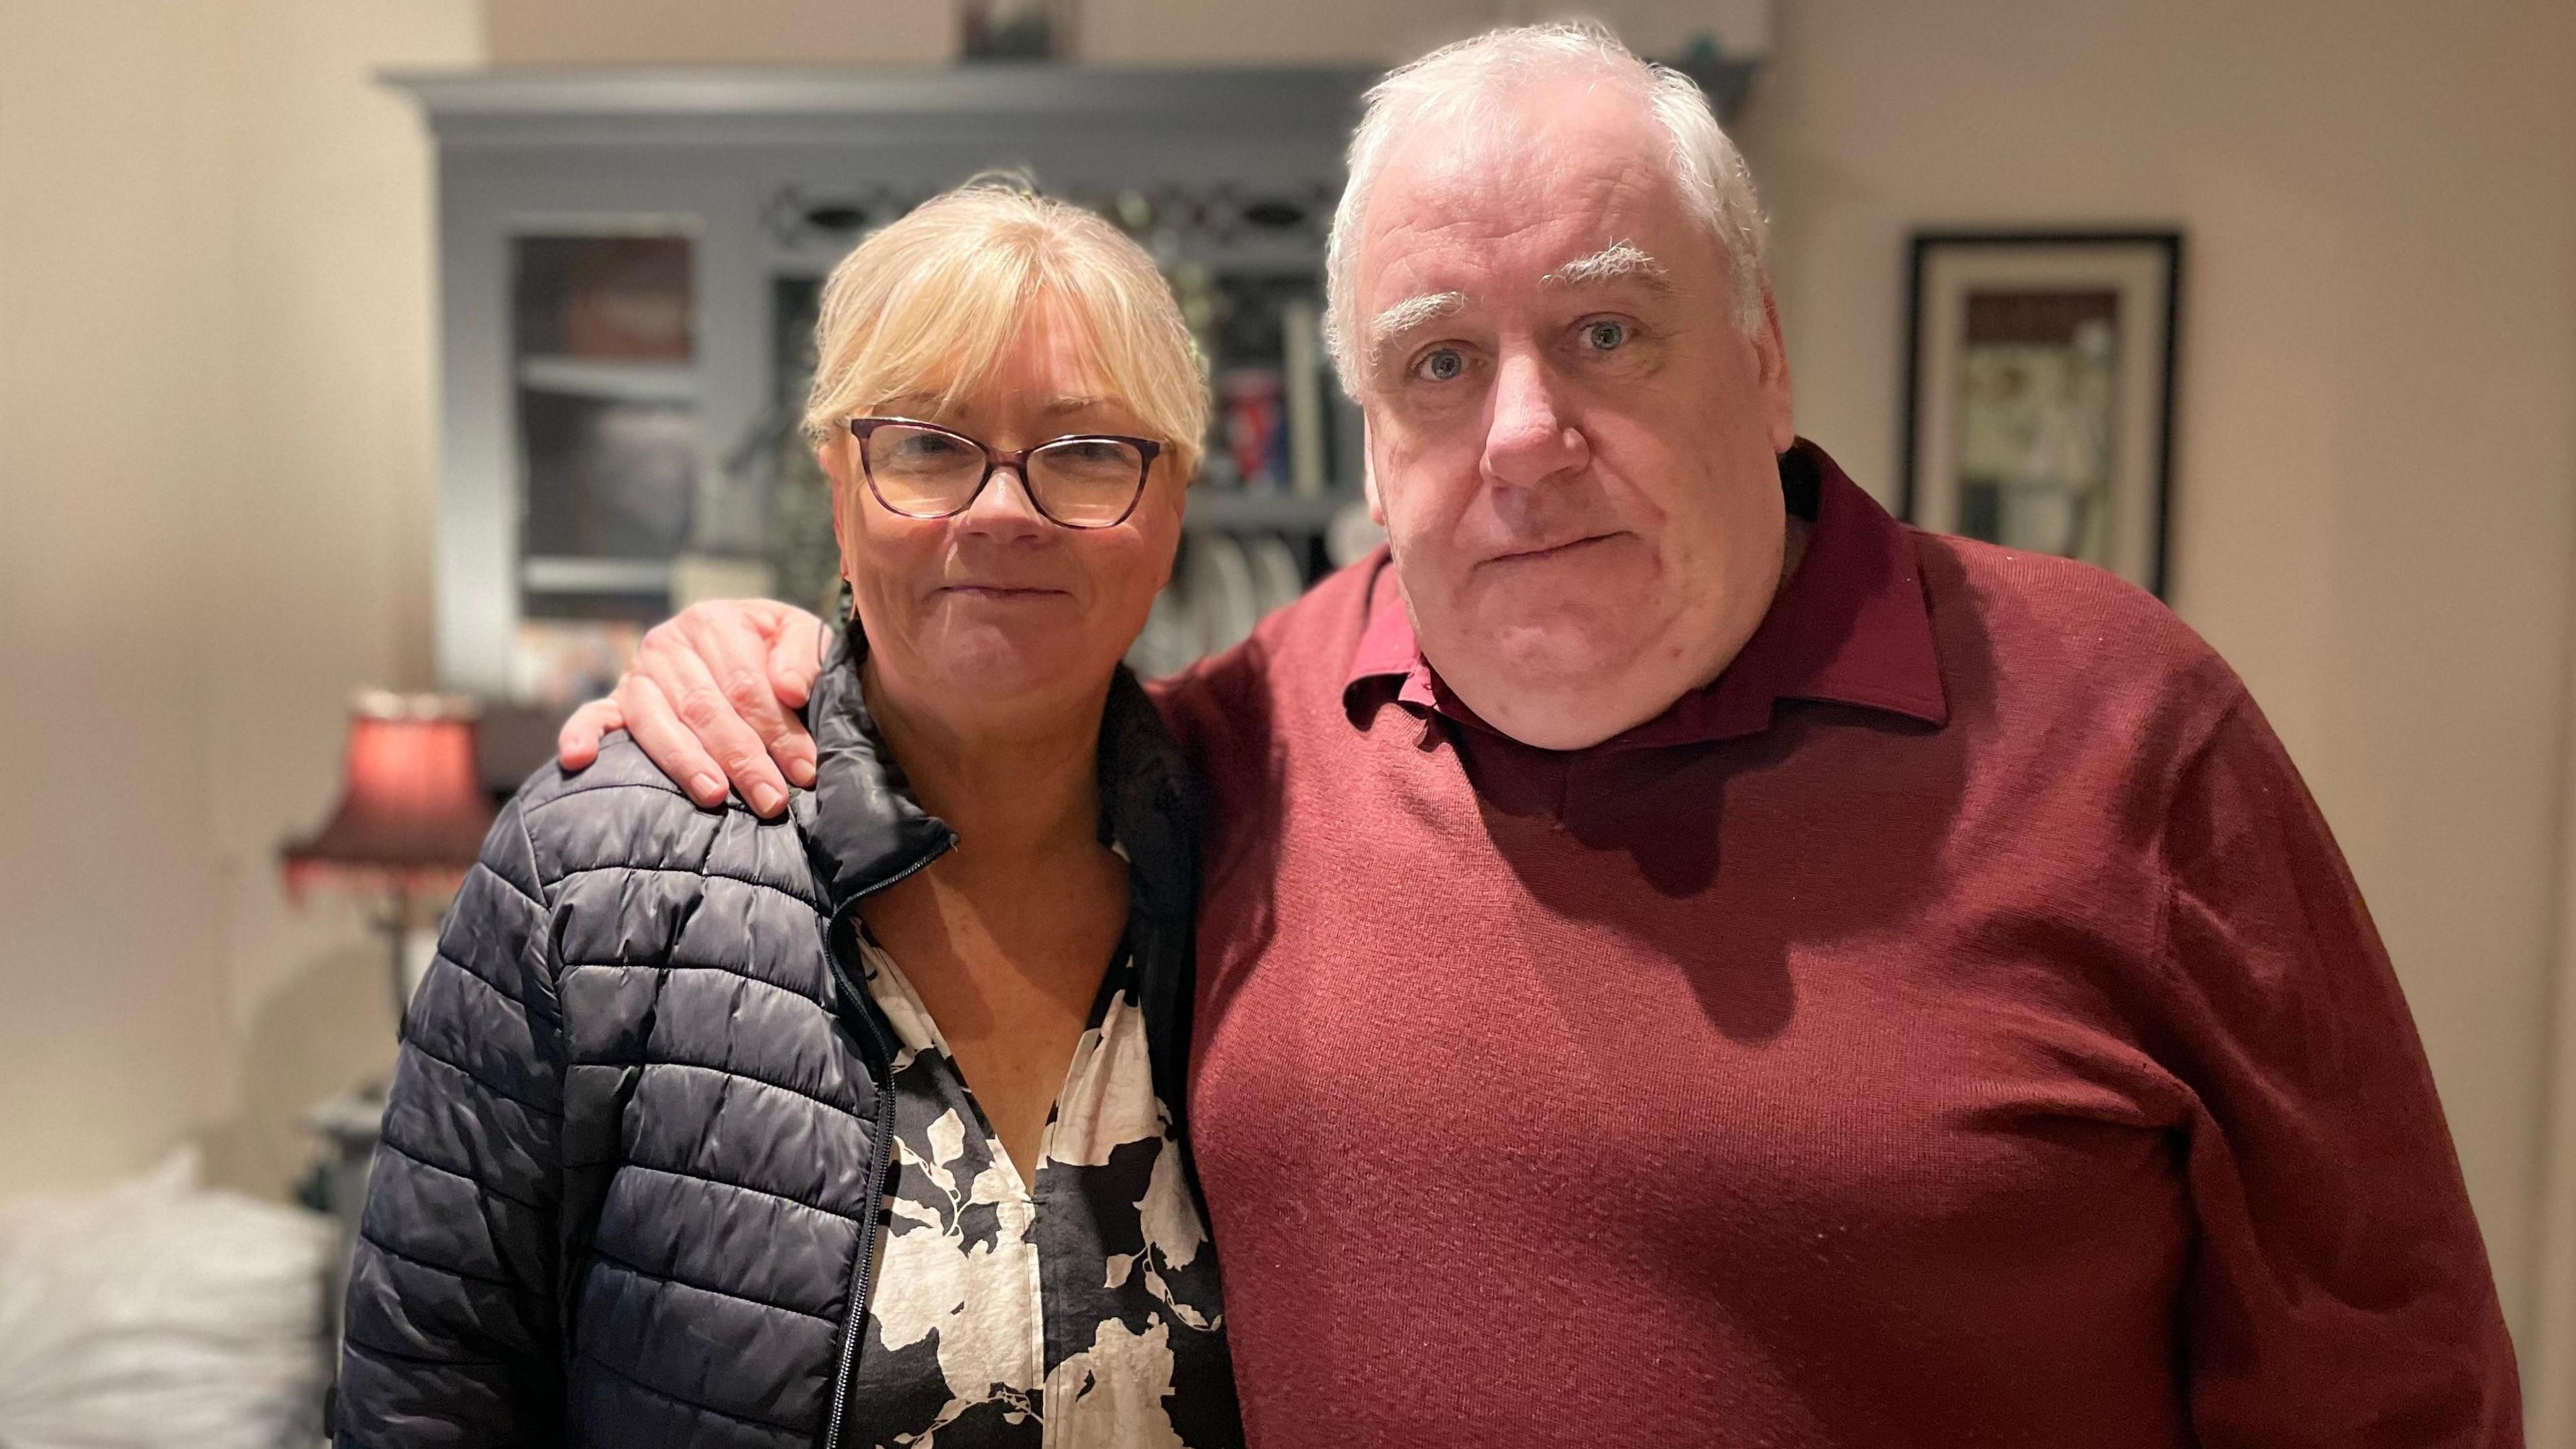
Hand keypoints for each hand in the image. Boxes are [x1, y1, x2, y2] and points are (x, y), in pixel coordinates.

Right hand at [556, 600, 829, 817]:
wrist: (742, 642)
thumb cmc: (775, 648)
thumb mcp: (799, 636)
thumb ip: (804, 656)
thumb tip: (790, 689)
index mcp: (714, 621)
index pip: (746, 686)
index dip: (777, 731)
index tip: (803, 770)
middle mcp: (668, 643)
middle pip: (705, 708)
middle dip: (742, 759)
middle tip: (771, 800)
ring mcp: (638, 673)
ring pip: (658, 722)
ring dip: (686, 762)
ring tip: (715, 796)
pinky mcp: (617, 700)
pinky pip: (593, 716)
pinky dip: (581, 735)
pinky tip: (577, 759)